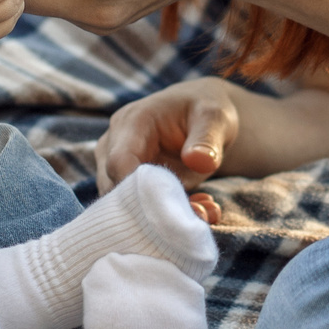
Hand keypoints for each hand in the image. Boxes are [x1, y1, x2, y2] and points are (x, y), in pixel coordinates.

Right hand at [97, 79, 236, 222]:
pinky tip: (199, 209)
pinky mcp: (125, 185)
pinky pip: (135, 210)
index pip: (120, 162)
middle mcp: (113, 145)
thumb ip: (207, 139)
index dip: (140, 190)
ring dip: (164, 215)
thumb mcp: (214, 118)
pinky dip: (167, 217)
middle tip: (201, 213)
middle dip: (156, 209)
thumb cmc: (203, 111)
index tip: (175, 206)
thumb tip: (198, 161)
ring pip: (124, 205)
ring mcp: (114, 167)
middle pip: (116, 189)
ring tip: (206, 210)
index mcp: (132, 122)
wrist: (199, 117)